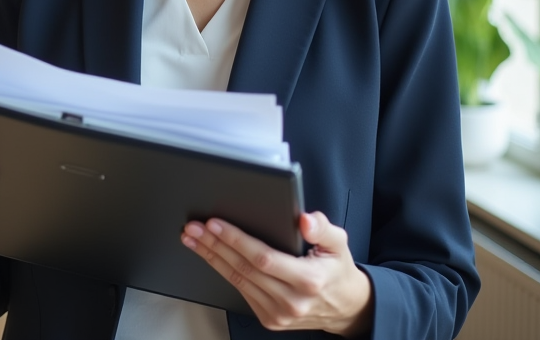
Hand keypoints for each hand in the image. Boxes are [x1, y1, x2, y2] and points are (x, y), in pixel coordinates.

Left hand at [181, 212, 373, 335]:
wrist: (345, 307)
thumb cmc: (337, 271)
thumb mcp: (339, 244)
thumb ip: (323, 228)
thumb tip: (305, 220)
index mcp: (309, 280)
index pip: (263, 258)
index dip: (236, 240)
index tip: (215, 224)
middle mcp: (292, 301)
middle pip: (244, 268)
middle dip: (215, 245)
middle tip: (194, 227)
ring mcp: (279, 314)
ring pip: (237, 280)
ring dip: (212, 257)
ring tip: (194, 239)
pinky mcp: (270, 319)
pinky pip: (241, 291)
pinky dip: (222, 271)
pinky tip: (210, 256)